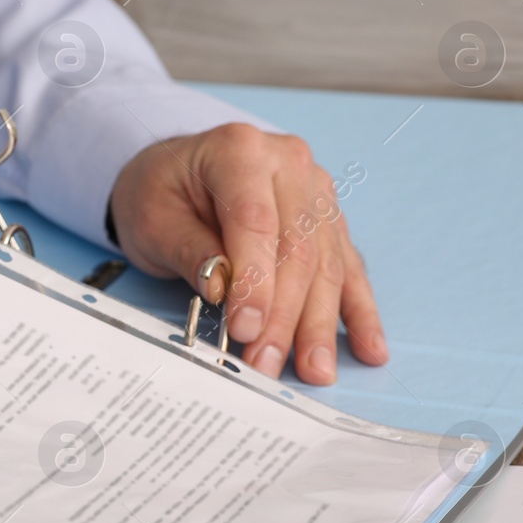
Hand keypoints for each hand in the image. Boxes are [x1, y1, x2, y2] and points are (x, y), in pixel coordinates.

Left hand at [108, 124, 386, 384]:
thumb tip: (223, 291)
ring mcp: (316, 191)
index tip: (245, 330)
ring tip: (314, 370)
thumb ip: (190, 251)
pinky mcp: (328, 220)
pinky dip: (358, 312)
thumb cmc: (160, 191)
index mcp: (240, 151)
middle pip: (297, 250)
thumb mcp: (153, 219)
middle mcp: (289, 164)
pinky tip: (369, 348)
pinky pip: (348, 268)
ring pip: (327, 265)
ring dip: (319, 324)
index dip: (255, 282)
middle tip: (267, 365)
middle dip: (284, 316)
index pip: (256, 223)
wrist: (175, 170)